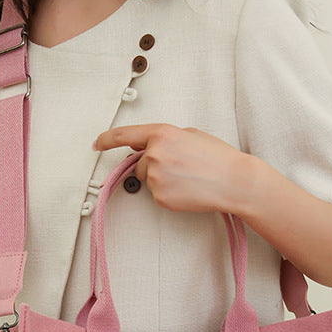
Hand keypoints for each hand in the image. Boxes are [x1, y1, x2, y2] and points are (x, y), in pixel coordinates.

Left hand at [93, 123, 249, 213]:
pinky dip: (170, 194)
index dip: (106, 140)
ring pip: (148, 180)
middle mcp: (154, 154)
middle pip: (138, 164)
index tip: (97, 144)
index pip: (123, 135)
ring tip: (188, 178)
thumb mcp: (190, 134)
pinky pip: (158, 195)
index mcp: (161, 133)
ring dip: (162, 180)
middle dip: (152, 166)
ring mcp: (156, 177)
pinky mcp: (161, 197)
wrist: (234, 182)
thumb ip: (165, 138)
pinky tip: (188, 189)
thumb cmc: (218, 157)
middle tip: (180, 168)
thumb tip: (148, 146)